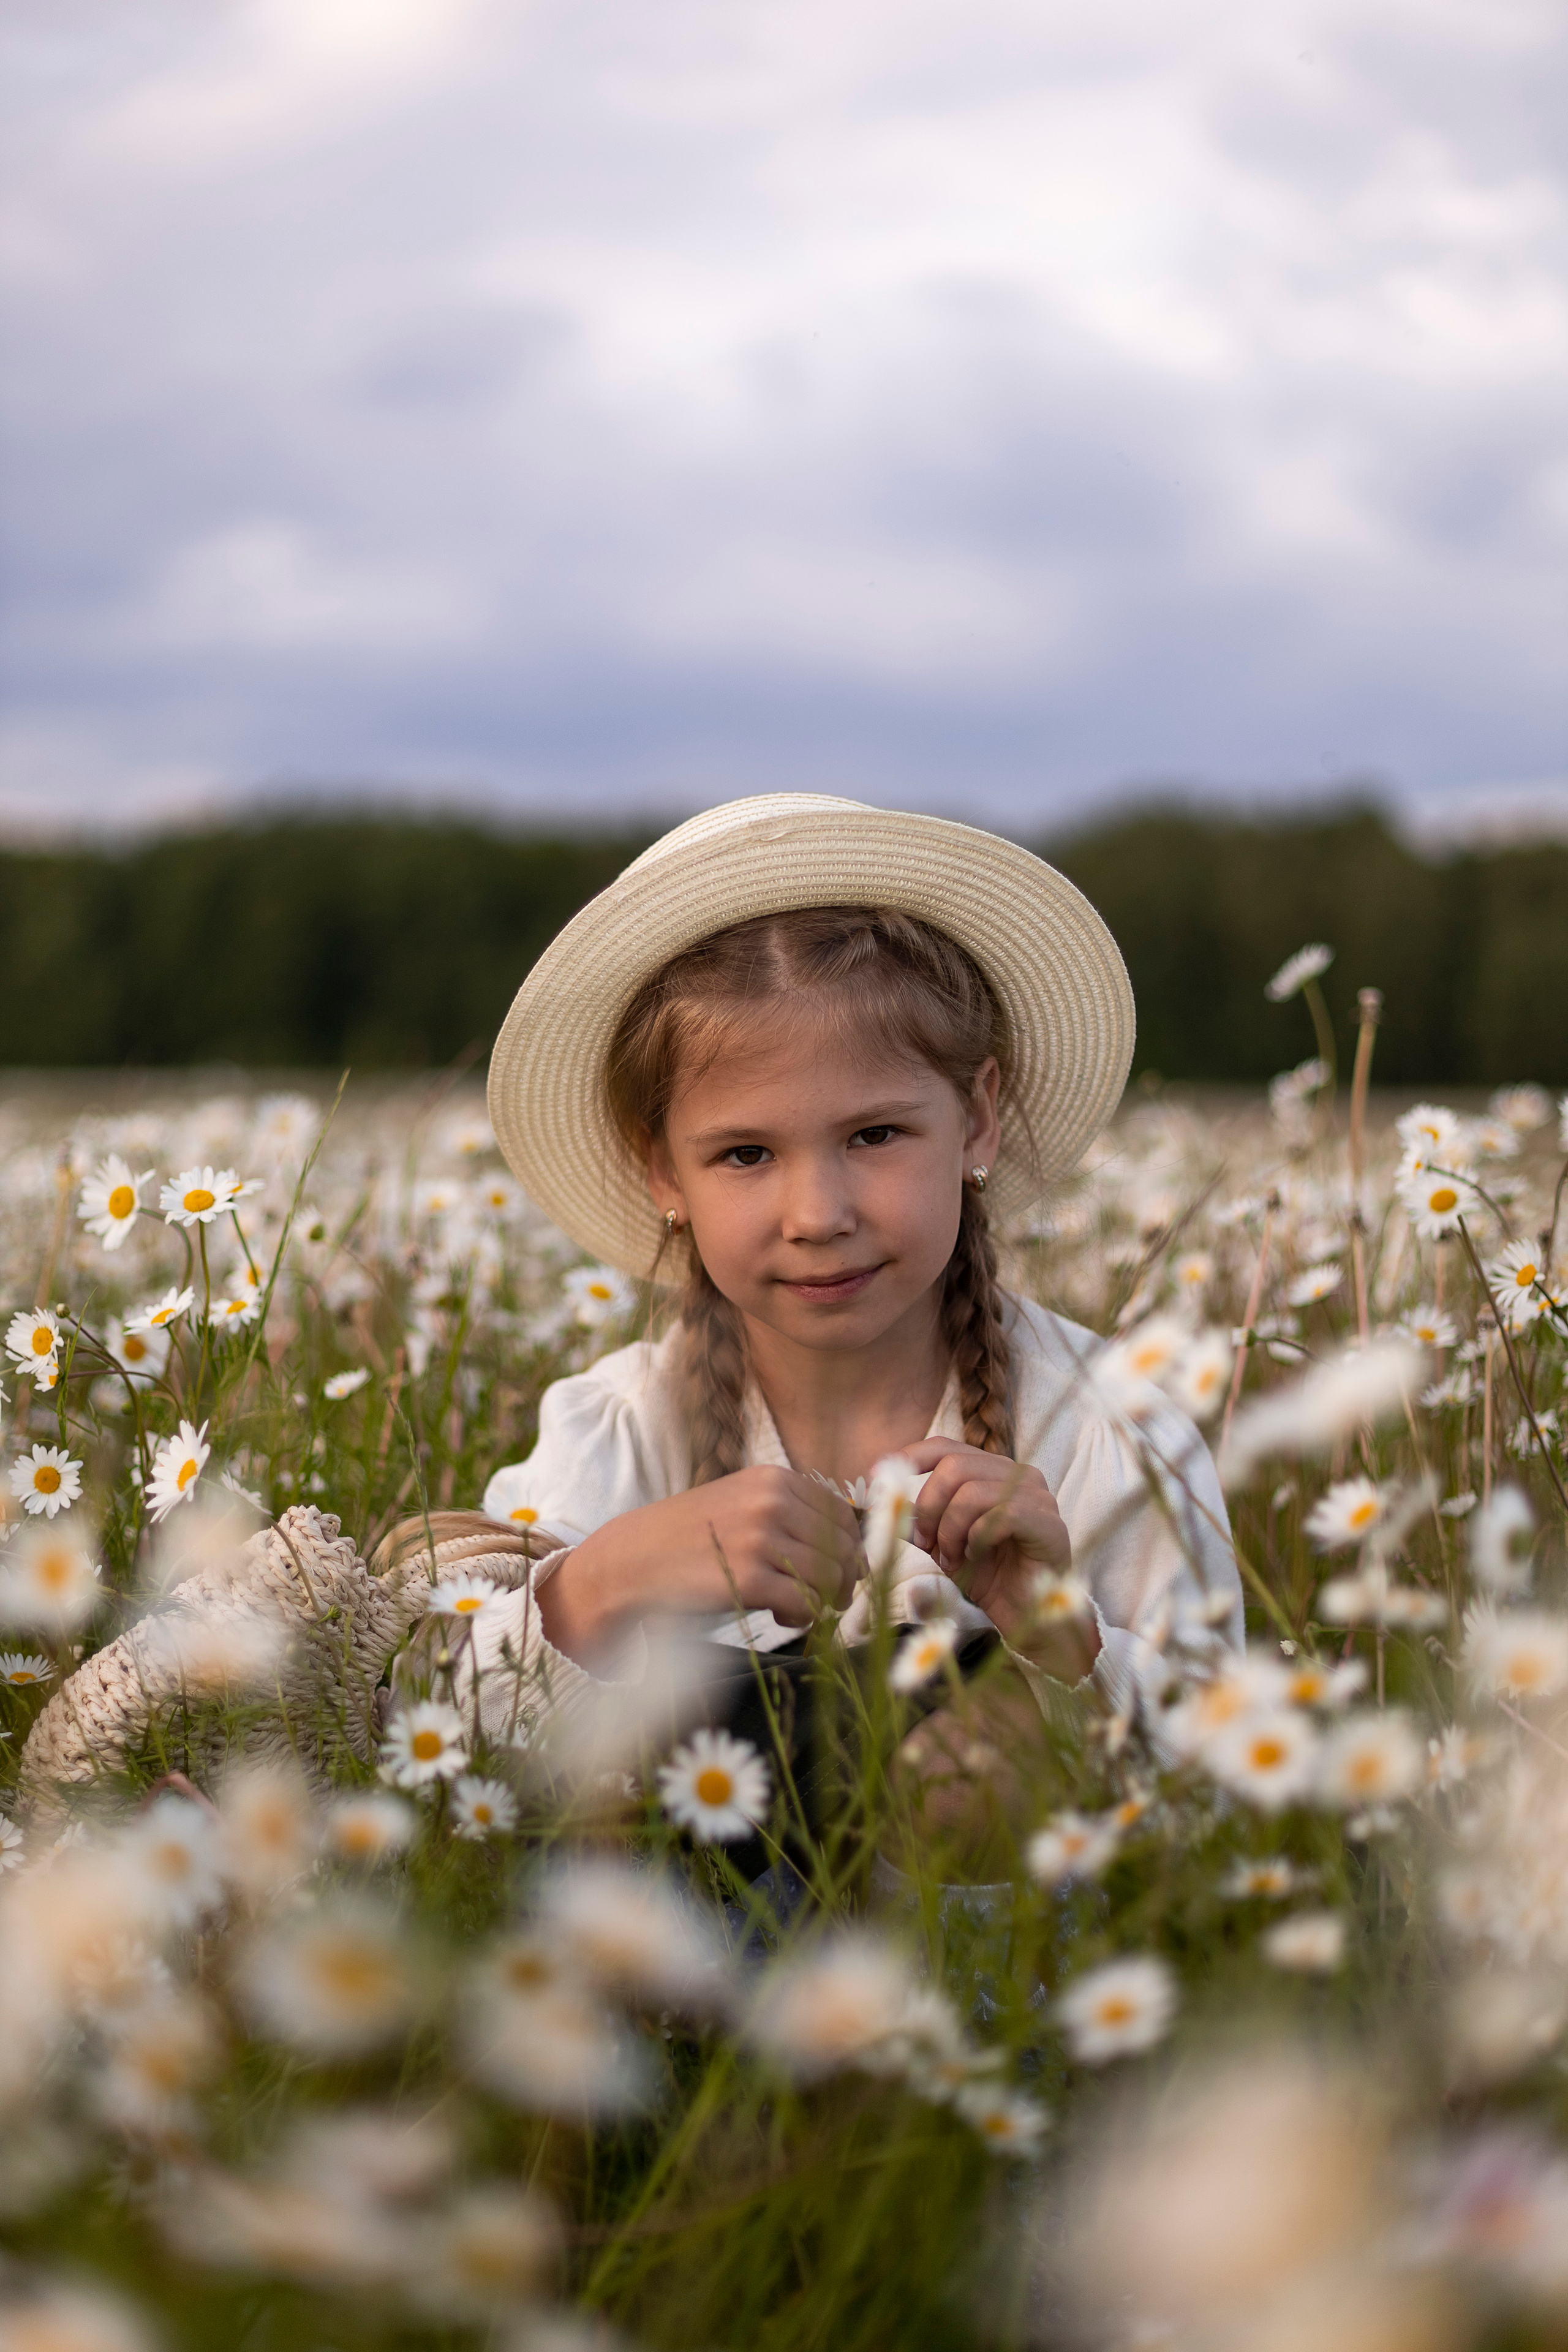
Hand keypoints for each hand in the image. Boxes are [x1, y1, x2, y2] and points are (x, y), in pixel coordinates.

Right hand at [537, 1467, 863, 1665]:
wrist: (630, 1562)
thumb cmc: (689, 1540)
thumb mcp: (740, 1506)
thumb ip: (789, 1514)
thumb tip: (851, 1548)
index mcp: (773, 1479)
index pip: (841, 1514)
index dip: (845, 1548)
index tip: (832, 1570)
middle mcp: (772, 1501)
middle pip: (844, 1546)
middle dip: (842, 1578)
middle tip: (821, 1598)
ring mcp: (761, 1538)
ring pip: (831, 1575)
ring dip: (822, 1600)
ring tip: (793, 1606)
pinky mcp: (750, 1577)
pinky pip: (807, 1603)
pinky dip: (803, 1616)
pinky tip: (779, 1615)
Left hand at [900, 1438, 1097, 1678]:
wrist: (1028, 1616)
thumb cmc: (989, 1576)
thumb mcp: (941, 1545)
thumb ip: (917, 1523)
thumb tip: (883, 1503)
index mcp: (992, 1471)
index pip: (946, 1447)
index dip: (911, 1457)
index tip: (878, 1477)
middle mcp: (1018, 1474)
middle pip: (955, 1466)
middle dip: (929, 1507)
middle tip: (925, 1544)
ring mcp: (1038, 1496)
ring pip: (972, 1491)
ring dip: (949, 1530)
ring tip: (950, 1559)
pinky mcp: (1048, 1523)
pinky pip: (1001, 1515)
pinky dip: (975, 1538)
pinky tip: (973, 1557)